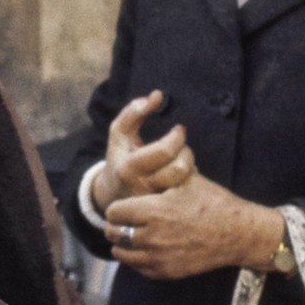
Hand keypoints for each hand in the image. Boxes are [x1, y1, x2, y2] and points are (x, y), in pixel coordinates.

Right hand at [91, 91, 194, 211]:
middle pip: (180, 168)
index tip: (179, 129)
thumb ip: (134, 111)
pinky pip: (188, 194)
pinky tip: (182, 176)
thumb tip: (157, 94)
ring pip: (187, 182)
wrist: (113, 194)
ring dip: (190, 167)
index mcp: (129, 168)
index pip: (164, 151)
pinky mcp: (165, 210)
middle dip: (186, 152)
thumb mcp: (118, 132)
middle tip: (181, 146)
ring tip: (181, 160)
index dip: (177, 137)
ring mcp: (155, 203)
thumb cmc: (120, 156)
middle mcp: (142, 188)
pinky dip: (190, 181)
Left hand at [104, 171, 283, 280]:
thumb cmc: (214, 203)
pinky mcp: (167, 272)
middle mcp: (152, 236)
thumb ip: (159, 170)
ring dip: (123, 244)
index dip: (118, 208)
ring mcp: (159, 257)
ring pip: (122, 254)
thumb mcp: (186, 180)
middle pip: (114, 234)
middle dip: (117, 226)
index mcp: (155, 211)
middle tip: (125, 222)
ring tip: (132, 236)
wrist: (238, 234)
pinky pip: (138, 268)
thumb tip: (137, 148)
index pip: (114, 212)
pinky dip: (137, 259)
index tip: (124, 207)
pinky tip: (146, 249)